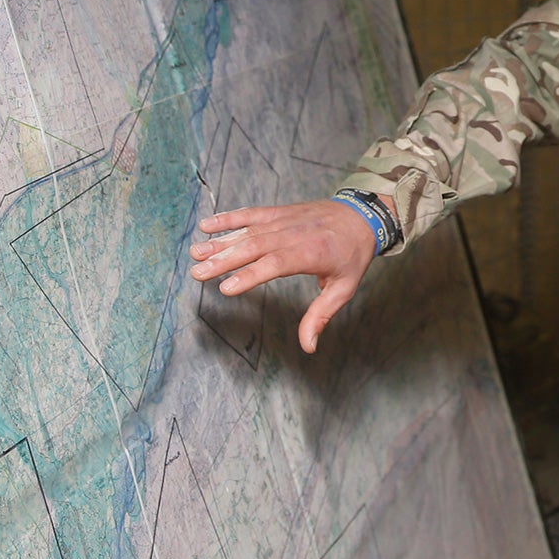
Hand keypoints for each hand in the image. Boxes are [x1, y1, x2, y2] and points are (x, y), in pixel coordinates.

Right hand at [189, 199, 379, 353]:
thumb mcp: (344, 288)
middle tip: (198, 273)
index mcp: (312, 253)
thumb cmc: (352, 255)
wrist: (363, 216)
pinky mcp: (280, 211)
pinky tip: (207, 226)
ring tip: (196, 253)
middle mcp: (295, 234)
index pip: (276, 264)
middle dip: (224, 260)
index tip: (226, 287)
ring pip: (249, 231)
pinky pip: (252, 214)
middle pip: (255, 247)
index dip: (250, 275)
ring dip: (221, 241)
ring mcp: (285, 220)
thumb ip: (321, 315)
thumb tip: (308, 346)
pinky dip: (228, 218)